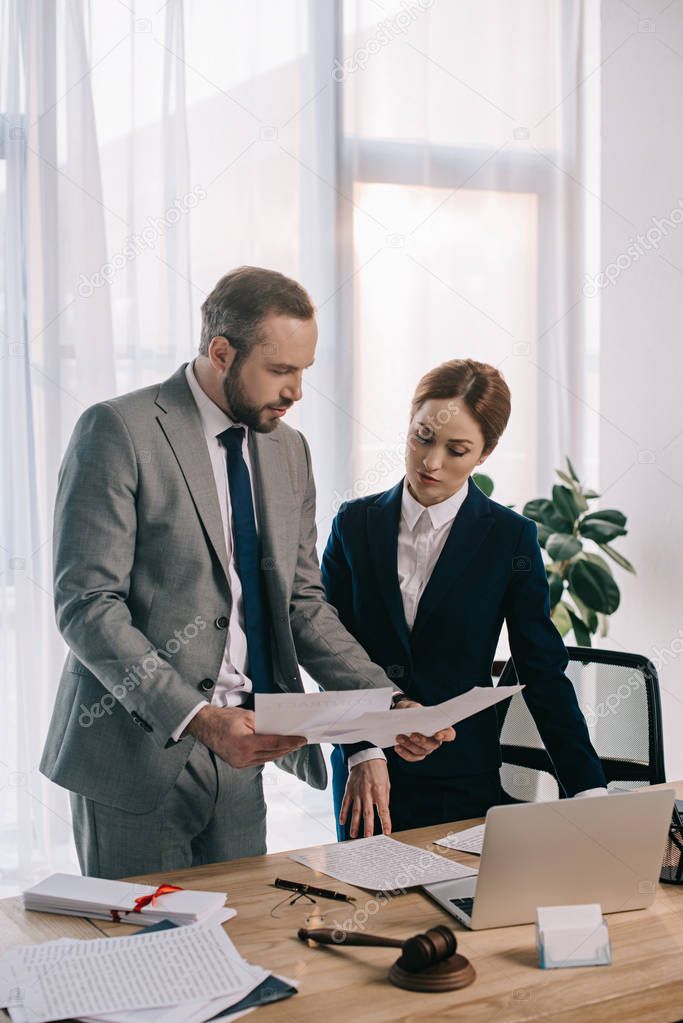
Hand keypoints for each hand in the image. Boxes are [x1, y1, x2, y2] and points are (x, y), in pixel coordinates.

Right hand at [186, 705, 305, 767]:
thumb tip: (280, 728)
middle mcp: (243, 757)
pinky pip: (259, 760)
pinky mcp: (238, 765)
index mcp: (245, 744)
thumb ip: (264, 723)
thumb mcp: (247, 716)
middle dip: (288, 747)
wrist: (204, 726)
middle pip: (273, 754)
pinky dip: (269, 754)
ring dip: (280, 752)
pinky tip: (277, 749)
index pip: (274, 744)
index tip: (302, 739)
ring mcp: (240, 763)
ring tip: (292, 745)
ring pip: (267, 759)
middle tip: (300, 741)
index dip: (290, 742)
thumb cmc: (224, 718)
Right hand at [340, 759, 390, 837]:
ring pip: (355, 811)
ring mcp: (357, 791)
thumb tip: (384, 810)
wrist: (365, 755)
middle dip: (368, 827)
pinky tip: (342, 822)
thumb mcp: (387, 782)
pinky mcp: (349, 789)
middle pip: (367, 813)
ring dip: (354, 824)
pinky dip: (343, 813)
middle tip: (368, 838)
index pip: (383, 810)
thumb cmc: (378, 768)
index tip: (387, 832)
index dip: (385, 822)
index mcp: (379, 790)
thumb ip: (385, 797)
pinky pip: (345, 803)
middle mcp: (367, 792)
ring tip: (353, 835)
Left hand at [391, 697, 455, 762]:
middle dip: (422, 741)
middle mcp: (435, 740)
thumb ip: (415, 709)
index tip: (437, 734)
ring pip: (421, 752)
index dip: (446, 735)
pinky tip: (397, 747)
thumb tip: (415, 712)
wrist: (401, 718)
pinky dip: (404, 753)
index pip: (449, 734)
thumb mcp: (413, 706)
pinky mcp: (416, 754)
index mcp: (439, 727)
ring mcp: (426, 748)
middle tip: (412, 735)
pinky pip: (412, 757)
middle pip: (433, 745)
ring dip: (409, 745)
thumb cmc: (411, 711)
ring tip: (399, 737)